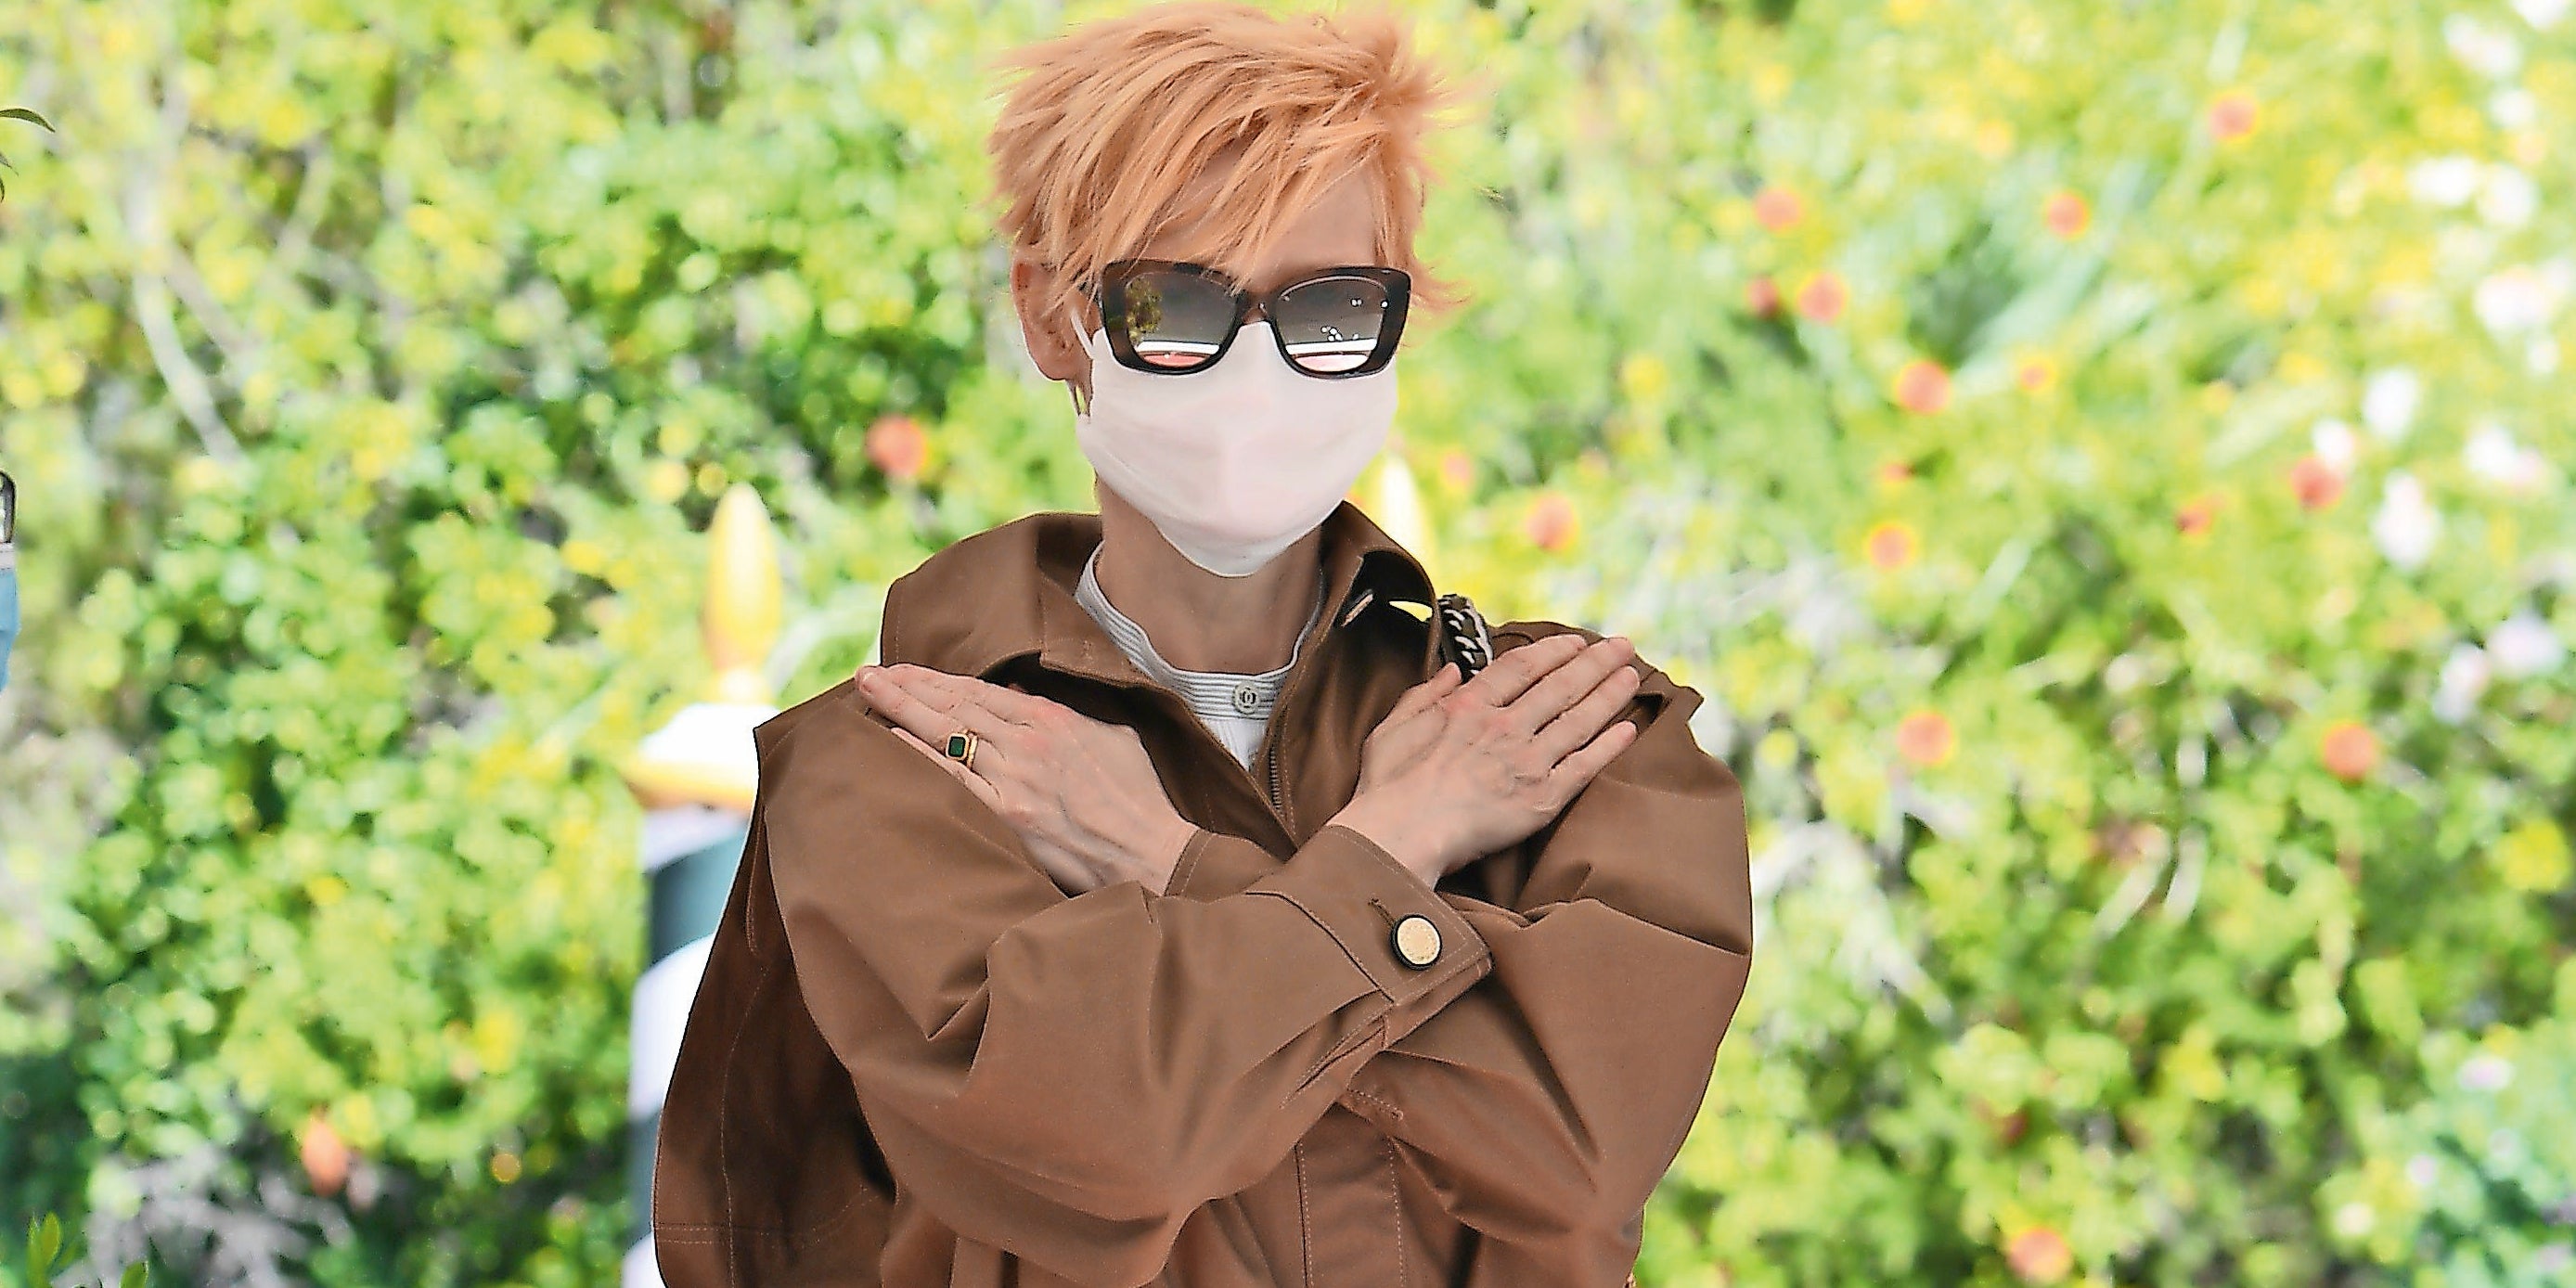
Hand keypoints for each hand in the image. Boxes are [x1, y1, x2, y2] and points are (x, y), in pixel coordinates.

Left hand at [856, 664, 1197, 895]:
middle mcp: (1028, 742)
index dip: (937, 678)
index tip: (905, 669)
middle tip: (869, 672)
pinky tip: (891, 738)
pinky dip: (920, 755)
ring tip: (869, 691)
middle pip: (954, 705)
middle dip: (907, 685)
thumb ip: (1067, 715)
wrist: (1151, 850)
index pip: (981, 690)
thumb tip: (1028, 700)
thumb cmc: (1138, 797)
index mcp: (1053, 719)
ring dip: (902, 709)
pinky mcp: (1009, 815)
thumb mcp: (1113, 736)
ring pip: (947, 734)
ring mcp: (1015, 778)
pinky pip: (954, 779)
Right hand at [1331, 633, 1642, 884]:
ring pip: (1580, 719)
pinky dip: (1608, 746)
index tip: (1575, 641)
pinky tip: (1628, 729)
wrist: (1401, 835)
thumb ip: (1423, 696)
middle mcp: (1505, 727)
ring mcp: (1528, 761)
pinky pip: (1584, 766)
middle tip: (1622, 644)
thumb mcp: (1392, 729)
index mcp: (1469, 707)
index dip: (1553, 651)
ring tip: (1632, 676)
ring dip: (1609, 694)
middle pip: (1561, 685)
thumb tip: (1451, 671)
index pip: (1522, 667)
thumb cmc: (1387, 788)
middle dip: (1596, 662)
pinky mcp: (1542, 799)